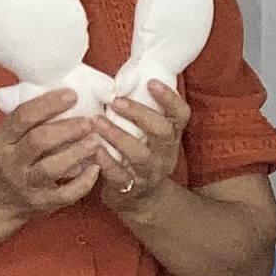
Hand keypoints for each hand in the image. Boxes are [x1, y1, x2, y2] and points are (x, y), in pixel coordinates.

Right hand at [0, 91, 107, 223]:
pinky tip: (96, 168)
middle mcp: (11, 162)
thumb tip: (61, 94)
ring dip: (78, 152)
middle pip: (39, 140)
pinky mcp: (42, 203)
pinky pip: (66, 193)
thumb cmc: (6, 162)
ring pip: (52, 167)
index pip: (23, 116)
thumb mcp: (5, 138)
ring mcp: (26, 184)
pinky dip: (84, 181)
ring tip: (97, 140)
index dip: (48, 104)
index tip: (72, 95)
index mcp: (1, 140)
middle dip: (68, 128)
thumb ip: (26, 121)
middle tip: (91, 120)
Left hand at [93, 72, 190, 214]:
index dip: (169, 99)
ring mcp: (149, 173)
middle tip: (116, 101)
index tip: (151, 82)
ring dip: (118, 136)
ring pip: (139, 154)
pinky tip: (94, 151)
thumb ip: (142, 111)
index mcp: (171, 136)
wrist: (142, 200)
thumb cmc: (139, 154)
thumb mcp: (149, 135)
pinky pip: (120, 177)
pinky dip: (107, 164)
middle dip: (139, 114)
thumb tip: (125, 75)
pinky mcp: (130, 189)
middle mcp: (164, 154)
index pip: (180, 115)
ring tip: (97, 121)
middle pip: (162, 132)